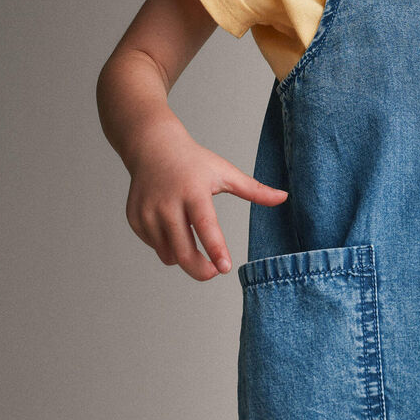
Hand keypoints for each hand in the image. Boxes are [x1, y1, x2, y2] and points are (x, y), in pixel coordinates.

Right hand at [125, 121, 287, 280]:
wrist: (152, 147)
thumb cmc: (193, 161)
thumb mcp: (225, 172)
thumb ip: (254, 189)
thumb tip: (284, 198)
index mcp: (193, 192)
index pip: (205, 225)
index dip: (215, 249)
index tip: (224, 268)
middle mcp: (167, 204)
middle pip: (184, 251)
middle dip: (200, 269)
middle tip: (214, 272)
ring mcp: (148, 213)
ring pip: (169, 254)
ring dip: (184, 257)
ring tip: (193, 240)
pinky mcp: (135, 220)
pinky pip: (156, 248)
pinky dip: (168, 246)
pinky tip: (172, 228)